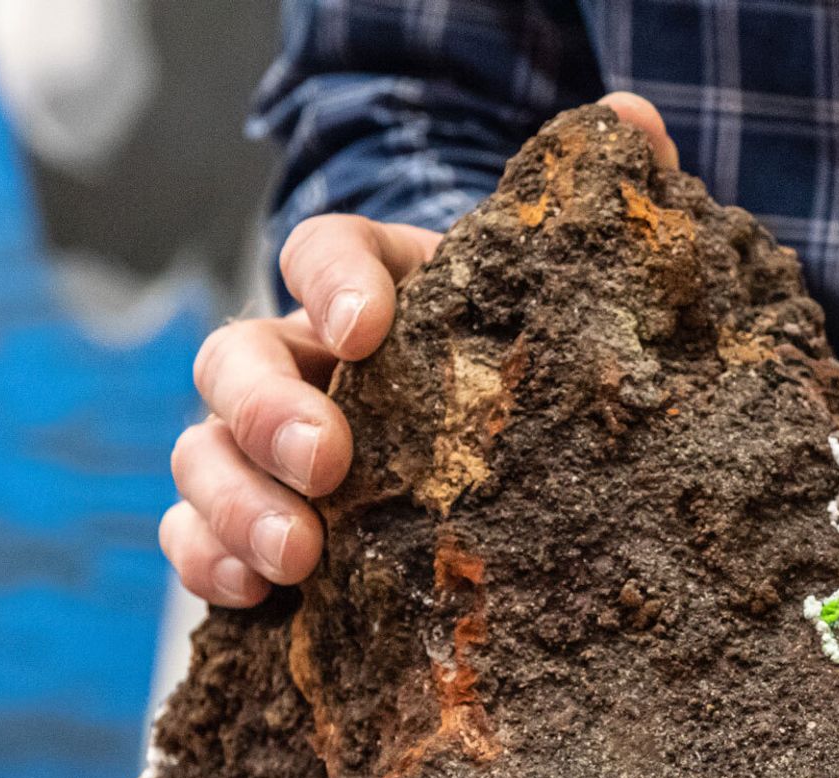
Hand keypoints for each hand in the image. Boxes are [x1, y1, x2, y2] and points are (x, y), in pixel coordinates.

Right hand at [162, 92, 678, 605]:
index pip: (326, 252)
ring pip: (205, 451)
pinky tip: (257, 596)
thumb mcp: (561, 293)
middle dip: (268, 410)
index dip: (333, 282)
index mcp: (378, 288)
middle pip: (238, 358)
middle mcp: (306, 359)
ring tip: (297, 555)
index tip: (369, 324)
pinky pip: (201, 534)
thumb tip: (637, 121)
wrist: (525, 436)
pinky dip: (211, 560)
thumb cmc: (536, 359)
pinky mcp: (265, 520)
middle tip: (329, 461)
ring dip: (234, 501)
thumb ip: (589, 211)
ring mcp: (271, 444)